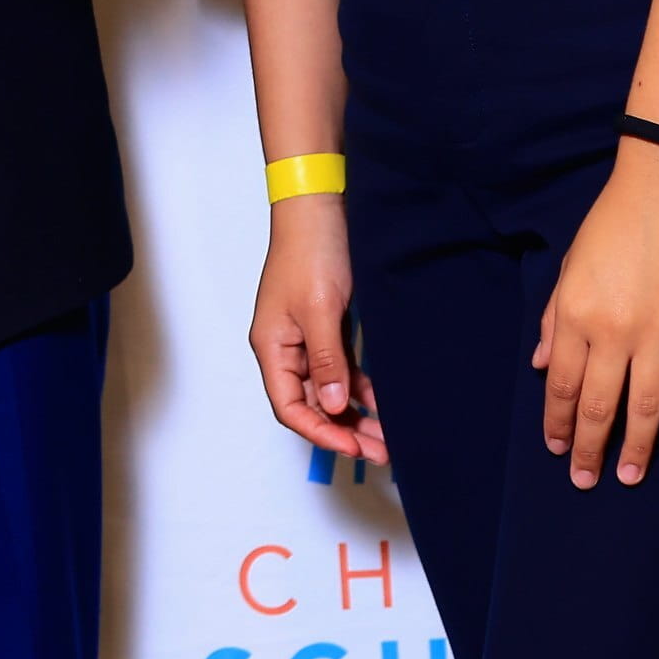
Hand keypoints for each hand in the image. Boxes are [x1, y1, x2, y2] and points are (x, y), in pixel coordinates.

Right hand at [250, 195, 385, 462]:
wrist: (320, 206)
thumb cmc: (310, 251)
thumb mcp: (319, 309)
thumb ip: (326, 360)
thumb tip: (334, 405)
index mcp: (272, 346)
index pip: (290, 407)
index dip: (320, 432)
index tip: (354, 447)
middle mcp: (286, 348)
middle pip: (311, 404)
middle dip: (343, 430)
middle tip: (380, 452)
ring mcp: (306, 338)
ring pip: (329, 390)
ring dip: (355, 414)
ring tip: (387, 437)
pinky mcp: (326, 327)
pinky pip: (342, 369)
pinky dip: (360, 388)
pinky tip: (382, 403)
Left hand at [537, 144, 658, 488]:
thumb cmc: (609, 225)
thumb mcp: (568, 268)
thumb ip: (555, 320)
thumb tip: (544, 367)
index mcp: (576, 315)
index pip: (564, 386)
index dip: (559, 422)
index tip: (558, 448)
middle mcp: (613, 331)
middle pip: (601, 405)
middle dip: (591, 448)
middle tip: (587, 479)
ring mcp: (658, 331)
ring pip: (647, 404)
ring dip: (639, 445)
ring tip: (630, 475)